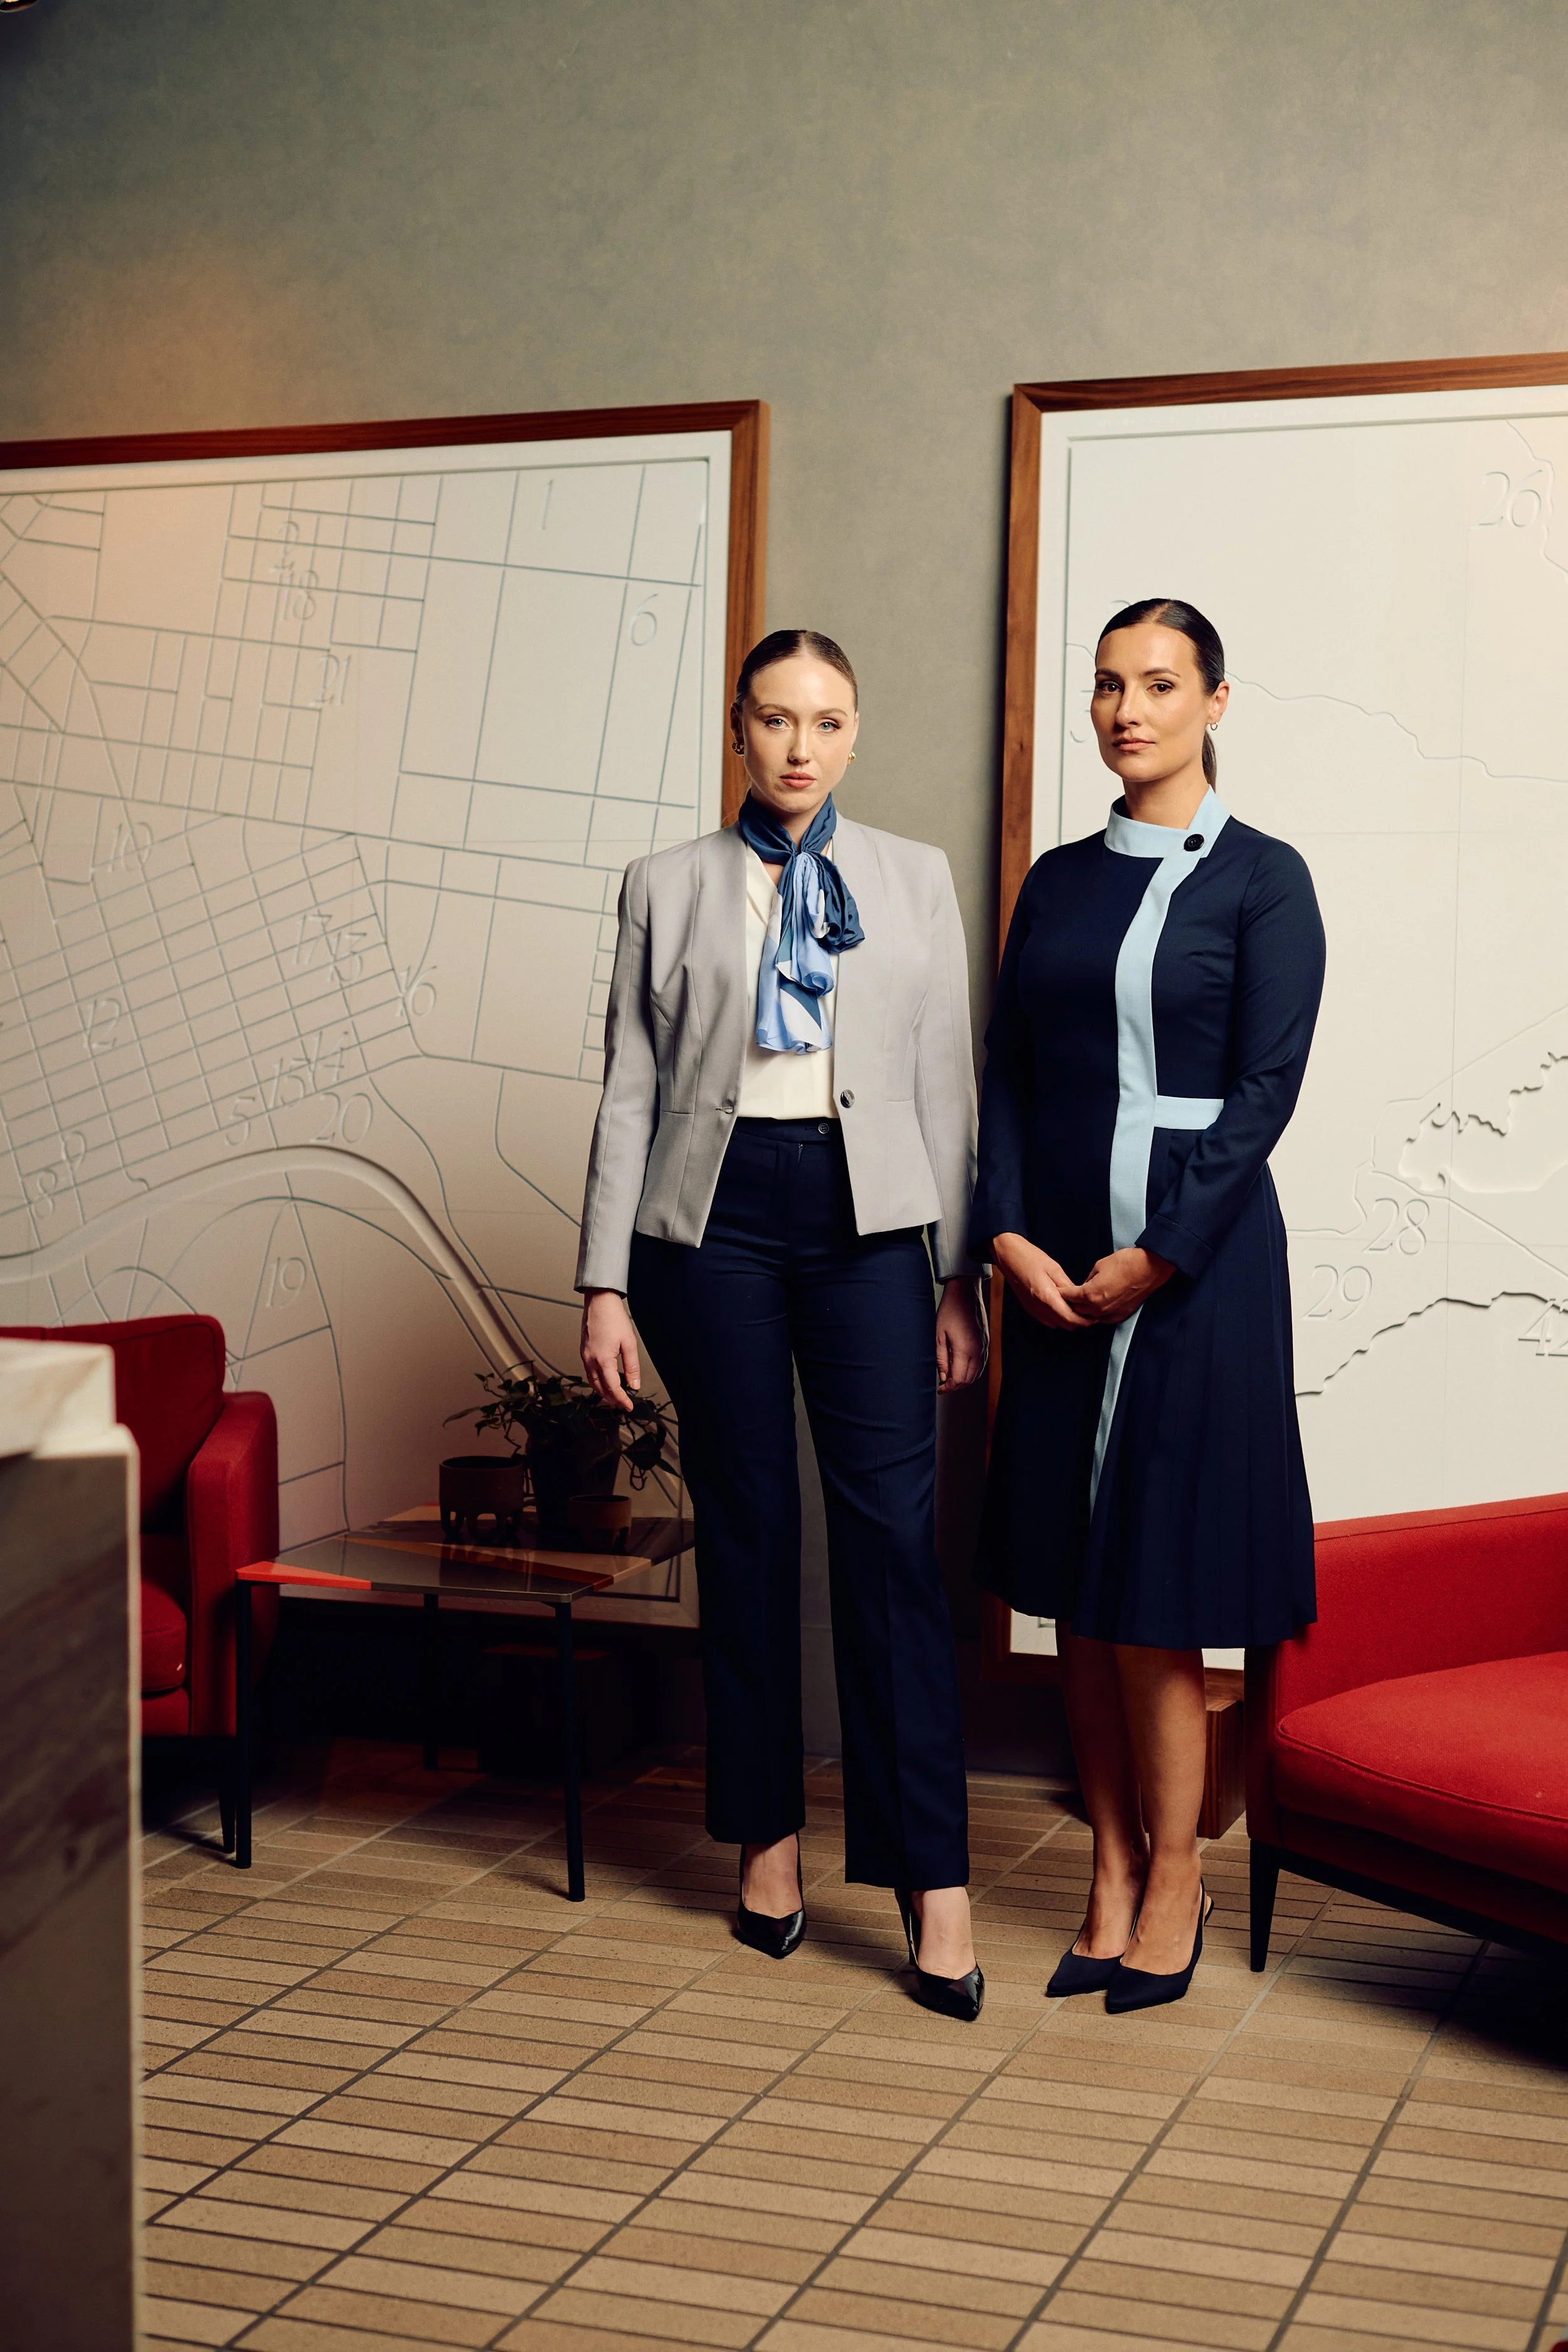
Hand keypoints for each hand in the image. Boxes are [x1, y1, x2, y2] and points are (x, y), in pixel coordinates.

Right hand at [580, 1289, 641, 1409]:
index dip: (621, 1400)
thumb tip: (634, 1385)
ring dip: (603, 1392)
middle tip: (623, 1403)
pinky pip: (589, 1372)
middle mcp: (590, 1360)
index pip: (612, 1388)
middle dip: (612, 1399)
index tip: (629, 1406)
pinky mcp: (584, 1351)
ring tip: (615, 1396)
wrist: (600, 1302)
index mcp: (603, 1360)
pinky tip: (604, 1380)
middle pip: (599, 1388)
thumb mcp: (629, 1343)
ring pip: (592, 1382)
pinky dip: (597, 1381)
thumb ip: (632, 1367)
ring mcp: (585, 1356)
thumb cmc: (614, 1318)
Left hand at [935, 1278, 986, 1391]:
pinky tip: (962, 1369)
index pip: (958, 1379)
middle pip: (968, 1379)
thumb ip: (941, 1359)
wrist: (965, 1293)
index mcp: (964, 1350)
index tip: (940, 1389)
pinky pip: (981, 1365)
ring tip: (951, 1379)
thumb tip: (943, 1377)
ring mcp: (983, 1347)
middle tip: (943, 1385)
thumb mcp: (939, 1335)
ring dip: (964, 1380)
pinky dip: (973, 1372)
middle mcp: (977, 1351)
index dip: (948, 1388)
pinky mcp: (986, 1343)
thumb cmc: (949, 1311)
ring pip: (976, 1374)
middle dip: (955, 1386)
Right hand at [992, 1232, 1092, 1330]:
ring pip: (1057, 1324)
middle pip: (1065, 1325)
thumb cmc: (1029, 1258)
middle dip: (1079, 1322)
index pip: (1070, 1319)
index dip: (1085, 1321)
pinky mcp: (1030, 1309)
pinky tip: (1063, 1306)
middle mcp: (1039, 1307)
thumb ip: (1068, 1286)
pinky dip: (1058, 1318)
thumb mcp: (1054, 1268)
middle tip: (1090, 1312)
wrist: (1009, 1256)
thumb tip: (1080, 1298)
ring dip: (1068, 1320)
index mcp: (1046, 1296)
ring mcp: (1033, 1309)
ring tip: (1077, 1308)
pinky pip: (1048, 1320)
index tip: (1095, 1316)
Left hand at [1062, 1246, 1173, 1324]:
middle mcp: (1099, 1307)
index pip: (1070, 1297)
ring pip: (1091, 1317)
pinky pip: (1106, 1319)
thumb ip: (1089, 1279)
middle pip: (1078, 1310)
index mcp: (1090, 1294)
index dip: (1062, 1293)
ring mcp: (1111, 1312)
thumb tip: (1085, 1286)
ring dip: (1084, 1312)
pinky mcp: (1123, 1314)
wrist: (1149, 1267)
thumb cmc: (1125, 1263)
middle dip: (1070, 1304)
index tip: (1058, 1291)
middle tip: (1065, 1299)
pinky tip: (1096, 1312)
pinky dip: (1099, 1316)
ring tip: (1079, 1306)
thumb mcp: (1099, 1265)